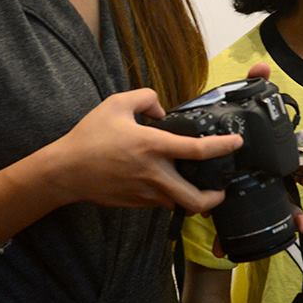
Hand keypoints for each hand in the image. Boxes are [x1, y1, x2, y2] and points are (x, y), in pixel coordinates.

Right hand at [53, 89, 235, 213]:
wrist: (65, 171)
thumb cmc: (89, 137)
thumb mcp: (116, 104)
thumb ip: (146, 98)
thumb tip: (162, 111)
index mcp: (152, 147)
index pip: (198, 150)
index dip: (223, 147)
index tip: (236, 143)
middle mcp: (154, 175)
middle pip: (196, 199)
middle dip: (215, 198)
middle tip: (220, 188)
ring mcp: (145, 194)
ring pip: (179, 204)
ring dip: (191, 198)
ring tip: (194, 185)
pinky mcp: (136, 204)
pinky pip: (160, 203)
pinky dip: (169, 196)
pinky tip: (164, 183)